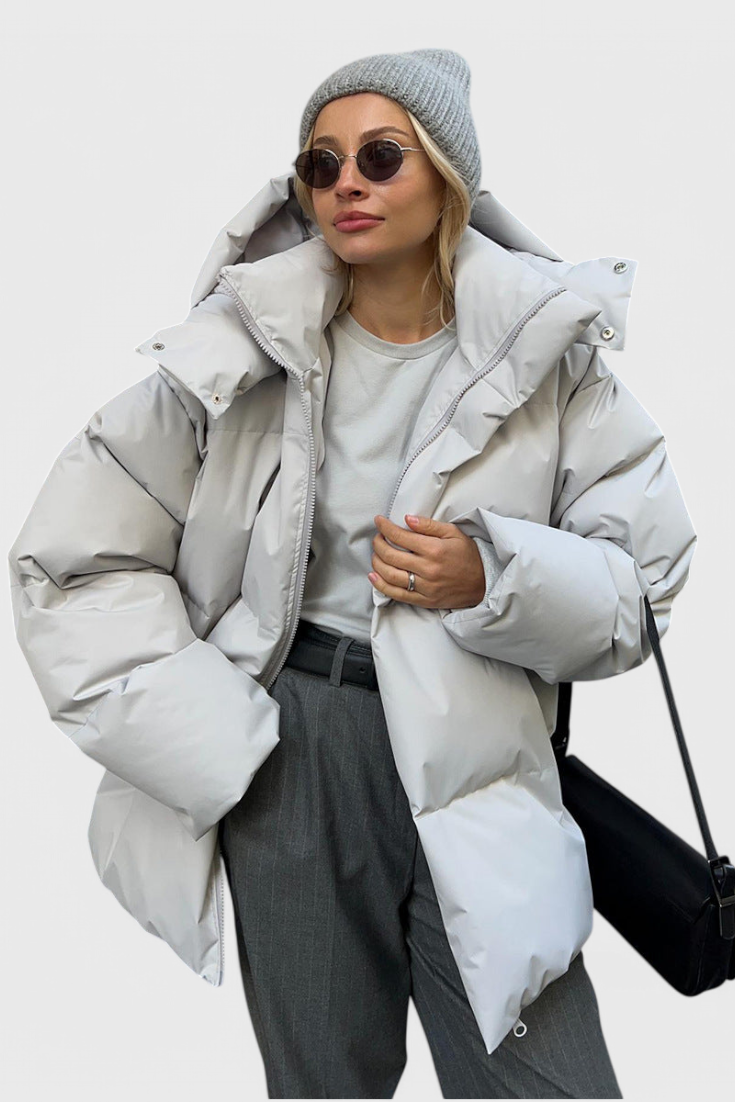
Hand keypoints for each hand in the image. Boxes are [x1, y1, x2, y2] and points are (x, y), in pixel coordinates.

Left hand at [368, 514, 485, 608]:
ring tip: (376, 554)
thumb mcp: (453, 533)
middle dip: (378, 544)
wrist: (483, 583)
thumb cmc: (468, 555)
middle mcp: (428, 568)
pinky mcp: (424, 600)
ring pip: (390, 575)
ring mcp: (425, 587)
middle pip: (391, 556)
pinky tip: (374, 576)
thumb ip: (429, 525)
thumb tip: (407, 519)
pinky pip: (397, 594)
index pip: (400, 536)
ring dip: (377, 563)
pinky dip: (381, 585)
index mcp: (434, 549)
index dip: (385, 527)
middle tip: (377, 538)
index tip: (378, 521)